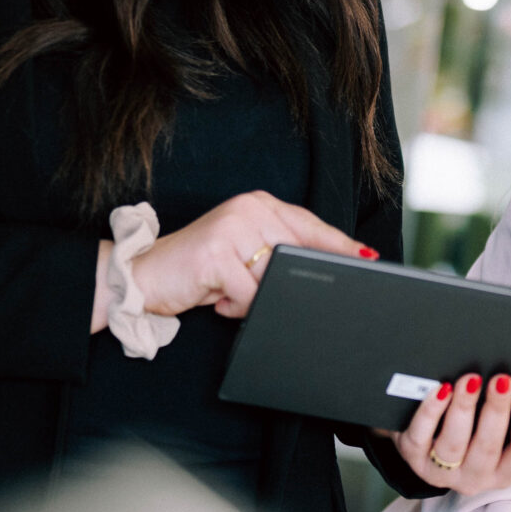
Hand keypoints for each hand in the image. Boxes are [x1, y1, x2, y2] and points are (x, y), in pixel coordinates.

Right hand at [125, 191, 374, 320]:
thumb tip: (327, 270)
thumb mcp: (244, 255)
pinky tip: (218, 300)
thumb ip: (278, 254)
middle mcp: (248, 208)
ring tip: (229, 294)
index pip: (310, 225)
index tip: (367, 259)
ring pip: (273, 279)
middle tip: (260, 295)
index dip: (340, 245)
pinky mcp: (217, 252)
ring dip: (254, 299)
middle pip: (296, 254)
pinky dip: (237, 306)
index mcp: (259, 204)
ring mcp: (232, 227)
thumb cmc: (199, 269)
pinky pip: (250, 294)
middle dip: (289, 285)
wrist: (143, 275)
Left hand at [392, 372, 510, 494]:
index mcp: (505, 471)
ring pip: (452, 444)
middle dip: (495, 412)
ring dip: (463, 410)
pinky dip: (430, 413)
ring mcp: (441, 470)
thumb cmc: (485, 433)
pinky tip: (439, 388)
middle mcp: (475, 477)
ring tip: (470, 379)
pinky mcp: (411, 456)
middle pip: (486, 447)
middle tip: (501, 379)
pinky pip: (419, 437)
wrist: (430, 441)